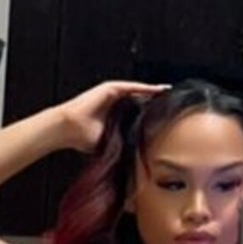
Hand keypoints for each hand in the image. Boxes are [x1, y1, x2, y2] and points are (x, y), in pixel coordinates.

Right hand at [54, 80, 170, 154]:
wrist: (68, 129)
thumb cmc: (83, 139)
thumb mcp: (111, 142)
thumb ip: (123, 143)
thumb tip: (138, 156)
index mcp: (117, 116)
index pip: (139, 114)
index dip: (152, 116)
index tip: (167, 120)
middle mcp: (117, 104)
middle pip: (141, 101)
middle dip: (155, 103)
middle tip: (173, 106)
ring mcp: (114, 95)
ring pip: (139, 92)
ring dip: (153, 93)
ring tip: (169, 95)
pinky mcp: (111, 88)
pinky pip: (132, 87)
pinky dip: (144, 88)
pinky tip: (157, 89)